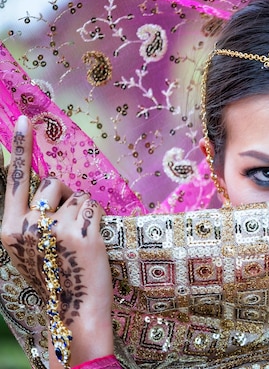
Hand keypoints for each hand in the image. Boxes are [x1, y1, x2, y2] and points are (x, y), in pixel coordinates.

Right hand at [1, 116, 113, 367]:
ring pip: (77, 195)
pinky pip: (94, 206)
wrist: (74, 309)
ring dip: (82, 209)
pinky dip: (97, 218)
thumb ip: (28, 217)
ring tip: (77, 239)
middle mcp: (28, 225)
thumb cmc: (53, 275)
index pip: (14, 180)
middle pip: (53, 183)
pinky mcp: (83, 231)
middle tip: (65, 226)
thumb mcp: (27, 247)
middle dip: (64, 195)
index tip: (25, 121)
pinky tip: (90, 240)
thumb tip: (42, 186)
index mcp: (8, 229)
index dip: (21, 148)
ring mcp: (55, 228)